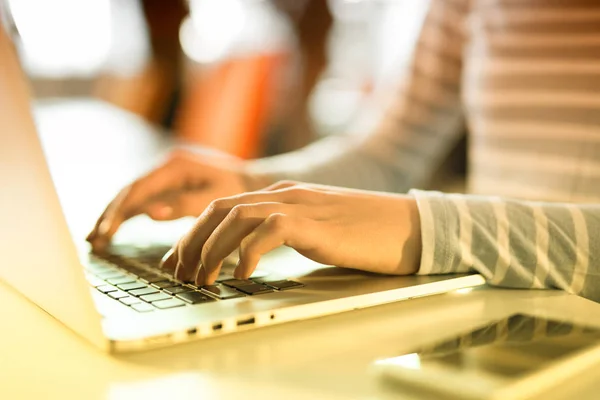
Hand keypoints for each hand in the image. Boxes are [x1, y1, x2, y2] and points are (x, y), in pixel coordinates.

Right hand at [87, 150, 269, 250]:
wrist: (252, 180)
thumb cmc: (238, 189)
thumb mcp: (214, 197)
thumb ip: (184, 204)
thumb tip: (151, 213)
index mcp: (175, 165)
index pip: (138, 189)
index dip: (120, 211)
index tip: (107, 232)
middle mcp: (166, 165)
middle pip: (129, 191)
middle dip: (110, 215)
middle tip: (93, 240)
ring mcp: (166, 174)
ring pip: (132, 195)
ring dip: (113, 215)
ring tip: (95, 239)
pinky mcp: (169, 184)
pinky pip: (143, 198)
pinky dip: (128, 214)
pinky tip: (114, 229)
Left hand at [160, 181, 421, 284]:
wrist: (406, 226)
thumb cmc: (363, 234)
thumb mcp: (313, 229)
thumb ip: (283, 232)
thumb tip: (250, 254)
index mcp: (282, 194)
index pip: (223, 207)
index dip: (194, 233)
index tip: (179, 260)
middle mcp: (284, 194)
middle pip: (219, 210)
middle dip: (192, 242)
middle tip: (180, 274)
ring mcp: (299, 205)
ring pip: (236, 218)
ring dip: (211, 250)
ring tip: (203, 279)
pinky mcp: (314, 223)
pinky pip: (268, 232)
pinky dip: (247, 253)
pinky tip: (241, 276)